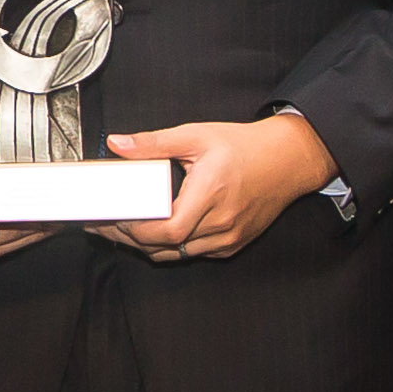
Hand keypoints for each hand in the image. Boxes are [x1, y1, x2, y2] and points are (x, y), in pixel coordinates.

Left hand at [103, 114, 336, 260]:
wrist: (288, 160)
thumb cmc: (244, 146)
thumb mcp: (196, 136)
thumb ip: (154, 142)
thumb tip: (117, 144)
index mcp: (211, 194)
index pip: (166, 230)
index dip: (134, 230)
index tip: (110, 219)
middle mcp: (221, 223)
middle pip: (166, 247)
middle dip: (129, 240)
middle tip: (103, 226)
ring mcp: (228, 238)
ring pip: (178, 255)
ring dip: (147, 247)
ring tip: (120, 231)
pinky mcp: (232, 245)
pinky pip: (193, 253)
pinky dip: (170, 248)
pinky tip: (152, 234)